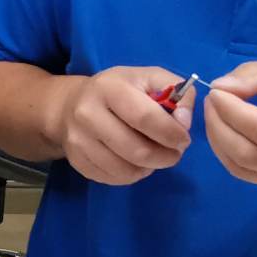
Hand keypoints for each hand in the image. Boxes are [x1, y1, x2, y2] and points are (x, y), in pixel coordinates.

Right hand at [46, 66, 195, 185]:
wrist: (72, 104)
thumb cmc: (120, 89)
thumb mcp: (150, 78)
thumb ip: (177, 93)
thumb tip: (184, 123)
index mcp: (109, 87)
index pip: (145, 117)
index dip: (171, 133)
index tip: (184, 139)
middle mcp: (88, 113)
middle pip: (136, 150)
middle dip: (165, 157)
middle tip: (175, 153)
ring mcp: (78, 140)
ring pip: (126, 169)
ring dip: (150, 168)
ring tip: (156, 157)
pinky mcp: (77, 162)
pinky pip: (114, 179)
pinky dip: (132, 175)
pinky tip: (136, 162)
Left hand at [205, 61, 256, 191]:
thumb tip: (221, 87)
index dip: (233, 111)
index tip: (216, 90)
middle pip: (249, 154)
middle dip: (219, 126)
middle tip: (211, 100)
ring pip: (241, 168)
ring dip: (217, 139)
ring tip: (215, 112)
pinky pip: (245, 173)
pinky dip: (225, 151)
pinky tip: (225, 129)